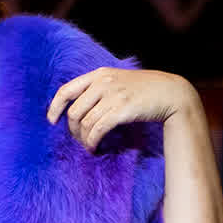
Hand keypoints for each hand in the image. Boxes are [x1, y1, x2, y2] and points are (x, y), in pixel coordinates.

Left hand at [46, 63, 200, 151]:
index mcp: (99, 75)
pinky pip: (98, 129)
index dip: (54, 107)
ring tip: (88, 146)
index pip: (66, 89)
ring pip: (84, 122)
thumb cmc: (145, 90)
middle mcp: (103, 83)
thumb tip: (80, 110)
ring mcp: (112, 95)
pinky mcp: (122, 110)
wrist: (170, 93)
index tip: (51, 120)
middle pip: (74, 111)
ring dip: (83, 139)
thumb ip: (100, 89)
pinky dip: (93, 141)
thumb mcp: (119, 81)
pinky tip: (95, 147)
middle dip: (72, 130)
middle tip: (78, 140)